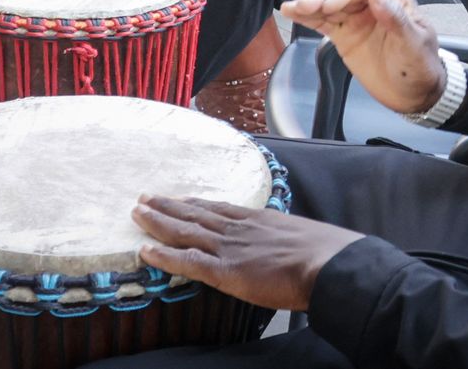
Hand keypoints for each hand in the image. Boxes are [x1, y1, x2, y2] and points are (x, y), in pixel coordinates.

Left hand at [133, 195, 363, 312]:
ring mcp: (230, 248)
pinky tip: (145, 251)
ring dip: (158, 221)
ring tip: (136, 212)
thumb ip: (286, 239)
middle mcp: (239, 228)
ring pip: (185, 231)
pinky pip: (187, 262)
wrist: (330, 265)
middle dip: (169, 205)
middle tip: (145, 197)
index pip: (220, 208)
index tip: (180, 198)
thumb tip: (289, 247)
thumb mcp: (304, 236)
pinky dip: (164, 256)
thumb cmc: (326, 254)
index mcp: (259, 219)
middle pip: (196, 213)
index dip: (196, 203)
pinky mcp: (226, 271)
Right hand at [279, 0, 446, 114]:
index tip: (330, 6)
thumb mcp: (413, 44)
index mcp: (394, 2)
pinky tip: (292, 13)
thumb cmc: (421, 67)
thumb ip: (396, 19)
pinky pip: (324, 23)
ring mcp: (357, 20)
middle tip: (306, 7)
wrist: (415, 94)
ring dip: (310, 5)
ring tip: (291, 7)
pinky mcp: (345, 35)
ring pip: (330, 6)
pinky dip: (308, 18)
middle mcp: (373, 6)